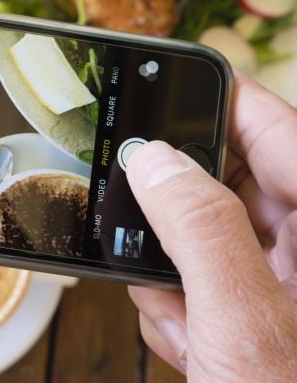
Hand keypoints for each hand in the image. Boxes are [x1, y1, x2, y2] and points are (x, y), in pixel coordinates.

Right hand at [126, 75, 296, 380]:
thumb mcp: (246, 328)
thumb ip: (200, 234)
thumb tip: (153, 164)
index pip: (276, 130)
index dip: (219, 100)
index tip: (163, 88)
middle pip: (227, 188)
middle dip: (177, 221)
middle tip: (151, 244)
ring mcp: (285, 286)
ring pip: (205, 241)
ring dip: (176, 279)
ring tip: (187, 325)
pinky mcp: (259, 316)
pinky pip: (204, 285)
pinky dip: (183, 312)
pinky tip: (192, 346)